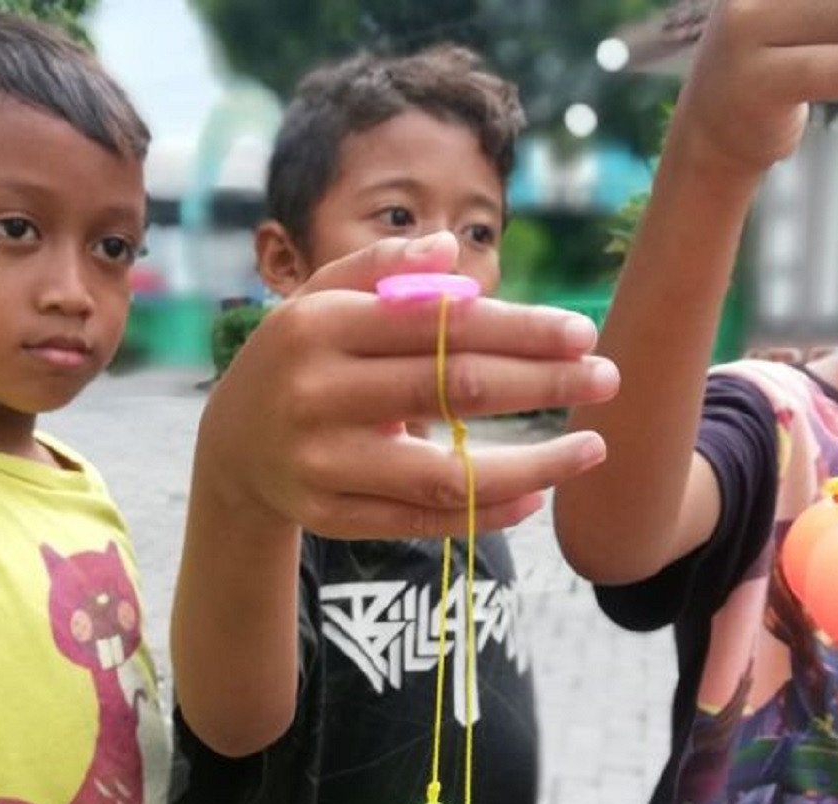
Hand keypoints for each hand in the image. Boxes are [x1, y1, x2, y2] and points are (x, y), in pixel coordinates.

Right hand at [194, 231, 619, 540]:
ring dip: (532, 463)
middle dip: (541, 382)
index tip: (582, 332)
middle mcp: (318, 394)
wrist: (229, 449)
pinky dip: (486, 511)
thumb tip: (452, 250)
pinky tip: (537, 494)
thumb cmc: (296, 358)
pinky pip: (423, 520)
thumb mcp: (318, 300)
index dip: (518, 329)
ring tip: (593, 449)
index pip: (440, 324)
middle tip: (608, 378)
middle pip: (453, 388)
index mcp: (320, 327)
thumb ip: (379, 270)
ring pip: (446, 473)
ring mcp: (324, 463)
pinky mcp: (331, 516)